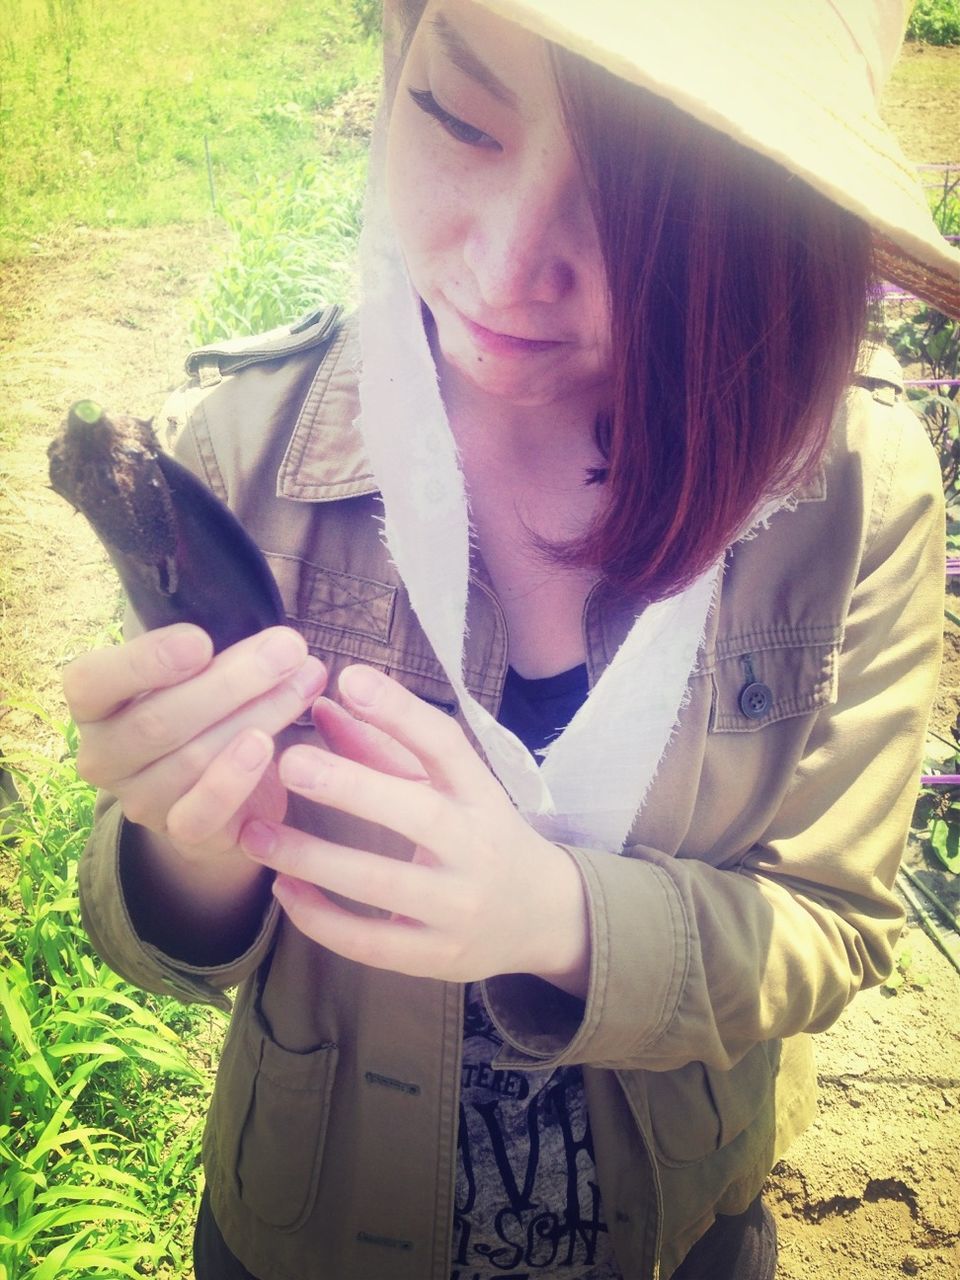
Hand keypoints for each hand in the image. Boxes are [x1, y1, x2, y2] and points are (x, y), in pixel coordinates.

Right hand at [64, 623, 326, 862]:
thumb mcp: (198, 672)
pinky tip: (269, 746)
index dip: (144, 661)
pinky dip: (236, 778)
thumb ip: (219, 655)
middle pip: (156, 720)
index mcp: (94, 704)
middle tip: (288, 650)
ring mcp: (139, 799)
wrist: (220, 789)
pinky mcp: (180, 832)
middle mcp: (104, 755)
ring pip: (191, 759)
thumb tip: (282, 645)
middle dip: (231, 681)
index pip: (92, 681)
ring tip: (304, 682)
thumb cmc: (206, 706)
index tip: (201, 640)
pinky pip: (204, 812)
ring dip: (257, 716)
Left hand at [239, 664, 590, 993]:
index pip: (446, 746)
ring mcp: (459, 907)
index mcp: (481, 795)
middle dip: (350, 788)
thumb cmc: (482, 835)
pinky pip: (370, 942)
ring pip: (381, 883)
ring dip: (312, 858)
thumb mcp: (449, 788)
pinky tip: (282, 889)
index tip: (350, 678)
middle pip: (416, 814)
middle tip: (289, 761)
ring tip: (255, 834)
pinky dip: (320, 918)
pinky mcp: (437, 956)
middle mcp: (476, 848)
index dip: (400, 711)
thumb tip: (325, 702)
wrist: (543, 918)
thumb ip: (383, 747)